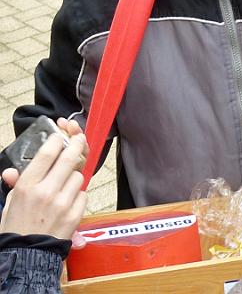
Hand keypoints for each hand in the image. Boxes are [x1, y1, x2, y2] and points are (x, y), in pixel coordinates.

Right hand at [0, 118, 87, 240]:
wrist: (27, 255)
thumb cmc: (17, 227)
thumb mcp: (10, 203)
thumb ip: (15, 184)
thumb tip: (10, 172)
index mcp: (27, 186)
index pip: (48, 153)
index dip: (57, 140)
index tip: (61, 135)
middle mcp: (46, 191)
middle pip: (70, 158)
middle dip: (77, 144)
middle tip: (79, 139)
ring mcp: (63, 203)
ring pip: (79, 176)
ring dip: (74, 175)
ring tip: (65, 183)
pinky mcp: (75, 214)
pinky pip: (83, 194)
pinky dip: (78, 194)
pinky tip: (68, 200)